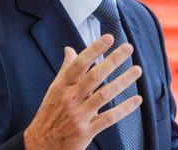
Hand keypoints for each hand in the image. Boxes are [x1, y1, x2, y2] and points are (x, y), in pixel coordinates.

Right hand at [23, 34, 142, 149]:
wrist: (39, 145)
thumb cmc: (50, 114)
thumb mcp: (54, 90)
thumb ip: (66, 69)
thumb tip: (69, 49)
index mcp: (62, 86)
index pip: (79, 64)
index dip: (94, 50)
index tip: (109, 38)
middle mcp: (70, 98)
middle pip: (94, 76)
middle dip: (113, 61)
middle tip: (128, 48)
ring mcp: (78, 115)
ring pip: (104, 95)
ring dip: (123, 81)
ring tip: (137, 70)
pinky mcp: (86, 131)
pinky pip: (109, 118)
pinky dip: (124, 109)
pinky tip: (137, 100)